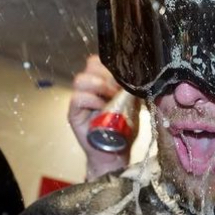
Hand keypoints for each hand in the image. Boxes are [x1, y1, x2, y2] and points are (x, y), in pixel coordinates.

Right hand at [67, 55, 134, 179]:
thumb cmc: (123, 129)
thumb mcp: (133, 105)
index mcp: (101, 83)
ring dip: (99, 85)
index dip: (110, 65)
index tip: (124, 77)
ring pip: (80, 79)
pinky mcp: (74, 113)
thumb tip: (140, 74)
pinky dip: (91, 99)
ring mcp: (80, 100)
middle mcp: (89, 89)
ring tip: (111, 96)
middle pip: (90, 66)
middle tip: (118, 88)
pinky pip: (77, 98)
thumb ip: (132, 89)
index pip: (98, 61)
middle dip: (106, 74)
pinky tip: (102, 106)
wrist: (116, 153)